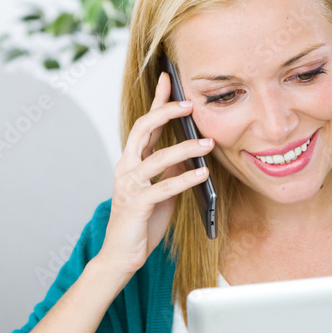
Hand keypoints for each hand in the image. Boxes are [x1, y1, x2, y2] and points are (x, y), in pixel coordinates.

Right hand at [96, 71, 214, 276]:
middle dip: (166, 113)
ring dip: (186, 148)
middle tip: (190, 104)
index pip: (144, 124)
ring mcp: (129, 184)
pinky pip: (164, 186)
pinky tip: (204, 173)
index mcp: (131, 161)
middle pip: (143, 129)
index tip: (169, 79)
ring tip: (209, 143)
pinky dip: (185, 178)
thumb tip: (191, 153)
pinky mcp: (137, 203)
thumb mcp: (161, 190)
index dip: (157, 101)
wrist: (122, 254)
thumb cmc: (142, 221)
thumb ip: (170, 170)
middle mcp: (126, 167)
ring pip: (157, 157)